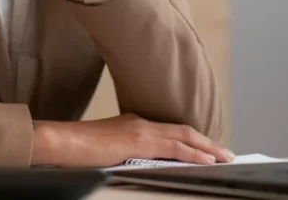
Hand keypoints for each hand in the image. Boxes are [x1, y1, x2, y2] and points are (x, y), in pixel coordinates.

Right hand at [31, 114, 233, 167]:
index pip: (170, 130)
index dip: (191, 138)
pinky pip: (174, 148)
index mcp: (134, 125)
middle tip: (225, 152)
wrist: (61, 141)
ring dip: (206, 147)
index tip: (207, 147)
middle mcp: (141, 123)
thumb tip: (138, 164)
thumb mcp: (107, 149)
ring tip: (223, 157)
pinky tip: (206, 161)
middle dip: (206, 142)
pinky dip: (193, 154)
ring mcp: (141, 131)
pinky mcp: (139, 142)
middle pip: (182, 131)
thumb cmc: (77, 149)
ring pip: (183, 137)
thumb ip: (126, 153)